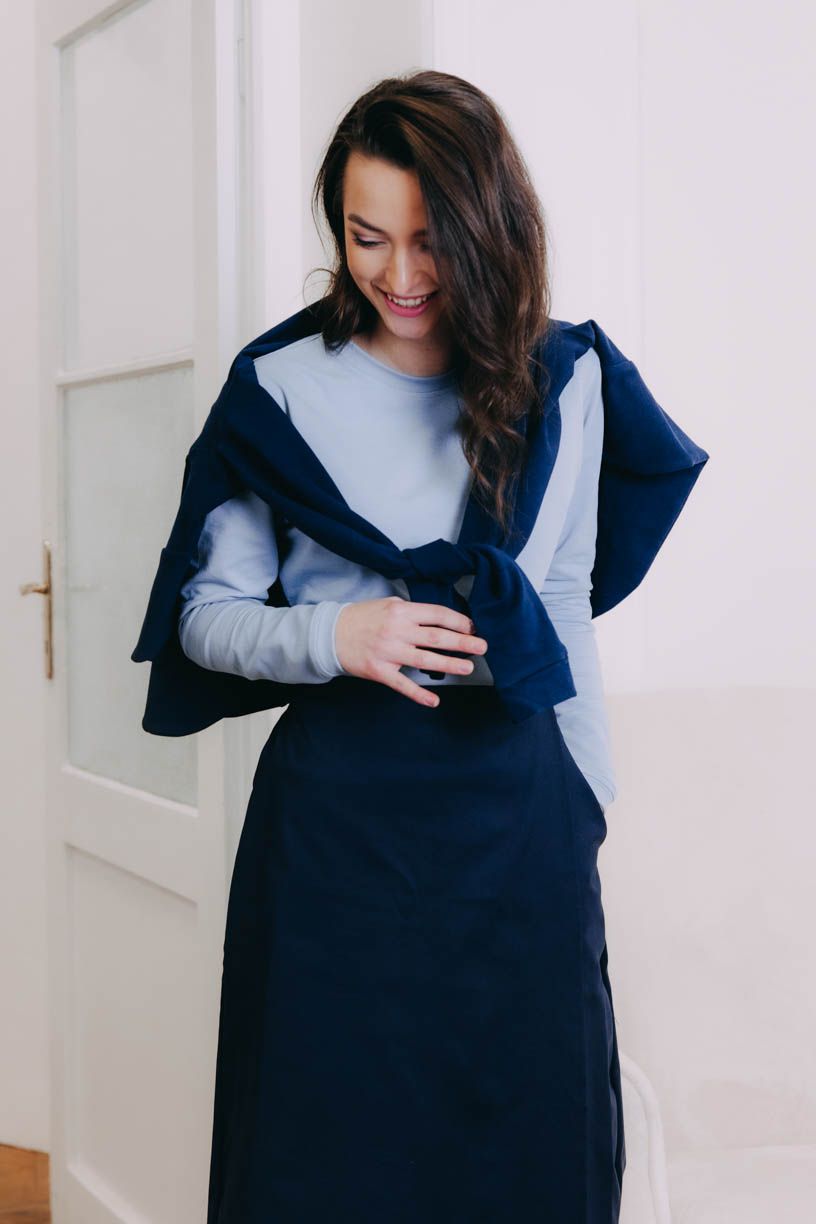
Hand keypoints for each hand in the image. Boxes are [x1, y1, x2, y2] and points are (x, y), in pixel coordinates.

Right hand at [334, 596, 487, 706]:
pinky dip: (419, 694)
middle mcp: (397, 630)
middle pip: (436, 637)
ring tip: (467, 667)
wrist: (330, 634)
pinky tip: (434, 700)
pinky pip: (402, 684)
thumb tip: (440, 619)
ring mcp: (388, 652)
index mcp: (401, 611)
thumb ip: (412, 612)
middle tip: (482, 646)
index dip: (458, 621)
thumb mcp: (388, 605)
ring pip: (425, 660)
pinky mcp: (379, 671)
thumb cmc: (362, 618)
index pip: (437, 615)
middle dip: (463, 642)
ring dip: (449, 664)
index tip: (472, 627)